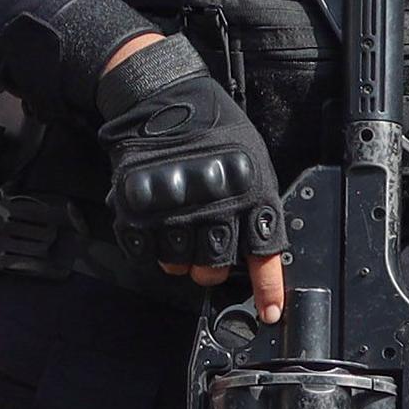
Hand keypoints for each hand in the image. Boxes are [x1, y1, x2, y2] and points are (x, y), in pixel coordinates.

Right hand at [98, 35, 288, 323]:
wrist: (164, 95)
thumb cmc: (214, 126)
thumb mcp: (253, 159)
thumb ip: (257, 203)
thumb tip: (260, 247)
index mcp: (248, 194)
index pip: (263, 255)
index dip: (268, 289)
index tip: (271, 312)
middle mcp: (213, 207)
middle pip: (214, 270)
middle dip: (213, 269)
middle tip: (209, 252)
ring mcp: (172, 210)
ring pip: (178, 265)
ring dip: (181, 257)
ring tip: (179, 229)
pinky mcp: (137, 209)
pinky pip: (145, 251)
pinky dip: (151, 245)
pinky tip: (157, 224)